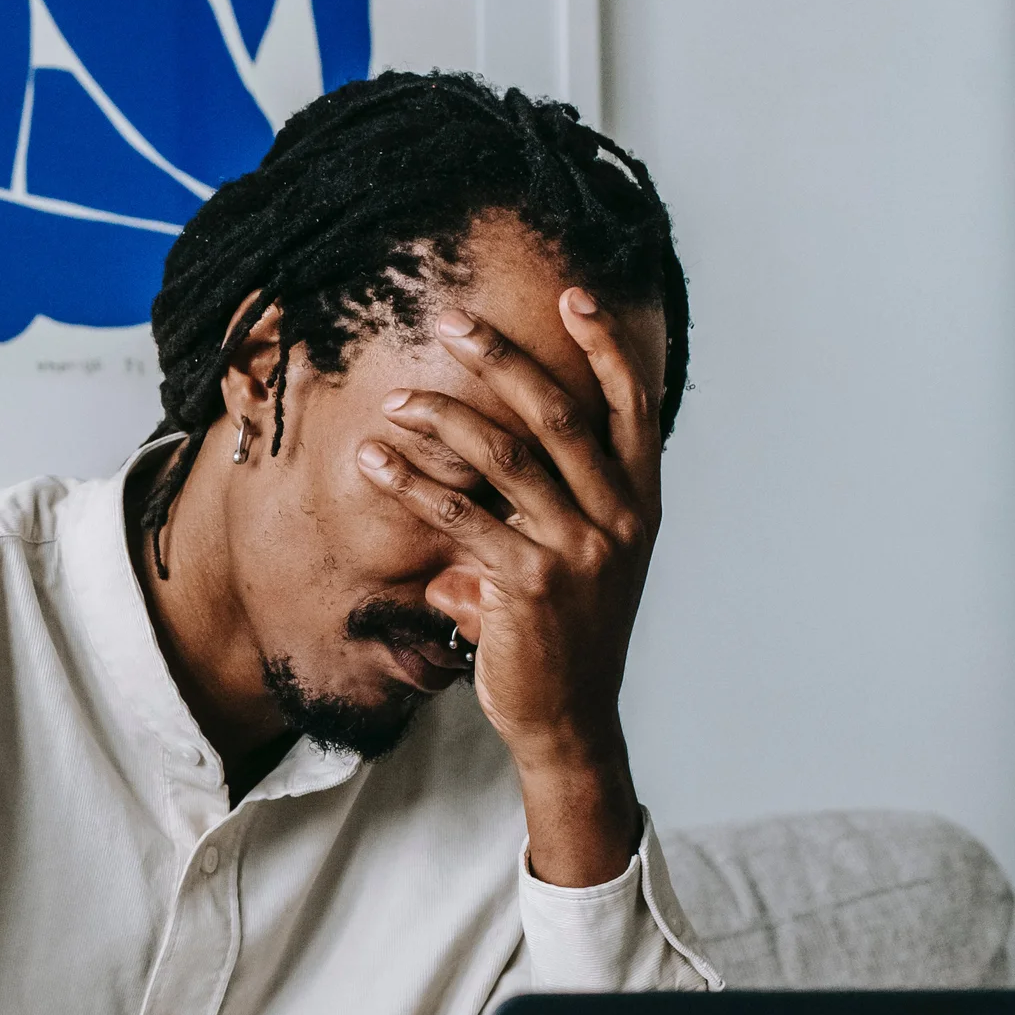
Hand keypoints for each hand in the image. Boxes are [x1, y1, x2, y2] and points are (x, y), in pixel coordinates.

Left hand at [351, 288, 660, 884]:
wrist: (567, 719)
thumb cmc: (564, 633)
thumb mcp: (583, 559)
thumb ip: (557, 504)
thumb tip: (502, 456)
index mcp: (640, 504)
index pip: (631, 407)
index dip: (606, 347)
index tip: (574, 296)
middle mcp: (619, 520)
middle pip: (560, 415)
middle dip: (504, 358)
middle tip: (453, 320)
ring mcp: (578, 551)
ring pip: (506, 458)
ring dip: (443, 418)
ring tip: (395, 400)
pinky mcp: (528, 584)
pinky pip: (462, 516)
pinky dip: (413, 483)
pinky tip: (374, 462)